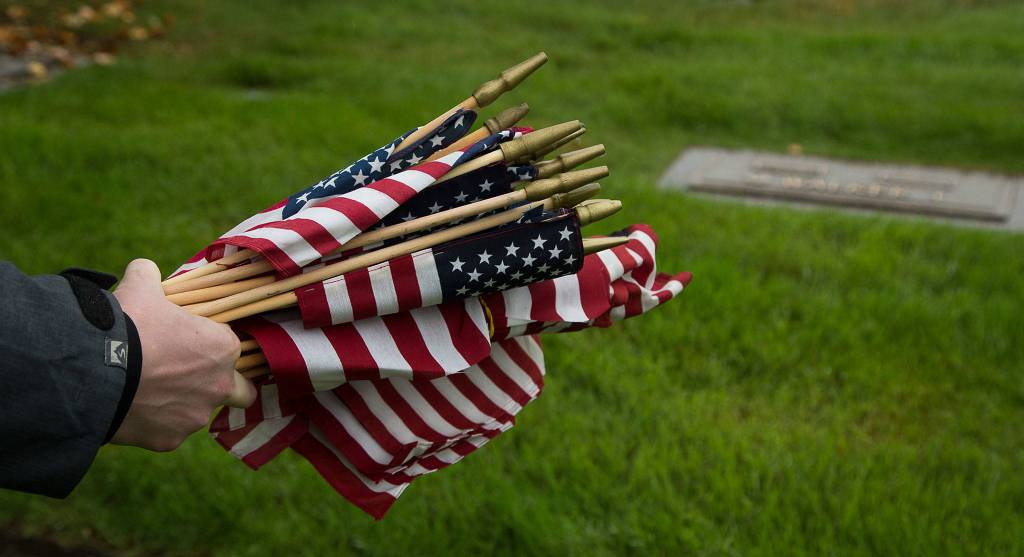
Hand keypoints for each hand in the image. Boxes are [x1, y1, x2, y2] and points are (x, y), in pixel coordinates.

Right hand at [110, 259, 256, 450]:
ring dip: (182, 403)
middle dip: (223, 384)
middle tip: (191, 375)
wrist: (93, 371)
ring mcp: (195, 416)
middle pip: (239, 391)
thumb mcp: (140, 287)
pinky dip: (154, 423)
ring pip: (197, 412)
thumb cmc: (128, 324)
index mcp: (223, 348)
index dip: (207, 342)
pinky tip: (133, 408)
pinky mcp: (169, 440)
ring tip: (149, 390)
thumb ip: (150, 275)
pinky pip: (167, 432)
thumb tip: (146, 269)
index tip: (186, 341)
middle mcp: (220, 385)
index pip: (228, 345)